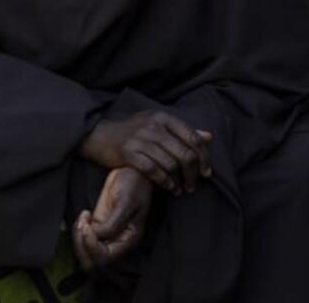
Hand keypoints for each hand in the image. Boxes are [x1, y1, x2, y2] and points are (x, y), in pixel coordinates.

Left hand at [72, 167, 151, 271]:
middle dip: (82, 245)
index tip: (88, 225)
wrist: (132, 170)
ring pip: (86, 249)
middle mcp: (117, 240)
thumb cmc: (134, 184)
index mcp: (128, 239)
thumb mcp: (125, 203)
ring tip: (82, 218)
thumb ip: (112, 223)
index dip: (92, 246)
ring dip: (79, 237)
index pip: (105, 257)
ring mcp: (106, 232)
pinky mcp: (98, 223)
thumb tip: (98, 236)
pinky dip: (79, 229)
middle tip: (82, 224)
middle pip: (94, 259)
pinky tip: (84, 214)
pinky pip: (84, 235)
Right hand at [80, 110, 212, 194]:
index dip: (204, 158)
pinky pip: (153, 170)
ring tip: (180, 189)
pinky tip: (168, 187)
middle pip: (185, 154)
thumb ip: (182, 131)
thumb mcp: (157, 124)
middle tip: (193, 186)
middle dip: (193, 174)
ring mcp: (140, 139)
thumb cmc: (132, 131)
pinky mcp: (128, 153)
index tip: (206, 172)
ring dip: (179, 181)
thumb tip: (209, 136)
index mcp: (164, 118)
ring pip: (171, 164)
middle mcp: (153, 126)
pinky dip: (164, 181)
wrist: (100, 135)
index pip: (194, 139)